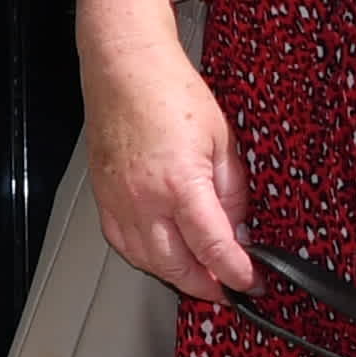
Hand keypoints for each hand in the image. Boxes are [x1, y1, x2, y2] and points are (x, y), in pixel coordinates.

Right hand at [74, 0, 255, 298]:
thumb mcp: (223, 139)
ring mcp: (120, 201)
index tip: (251, 283)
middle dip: (207, 286)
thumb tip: (238, 227)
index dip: (237, 274)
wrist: (125, 67)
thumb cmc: (169, 91)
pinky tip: (161, 255)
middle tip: (228, 289)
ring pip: (147, 262)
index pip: (213, 248)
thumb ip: (232, 190)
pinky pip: (122, 243)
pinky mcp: (103, 197)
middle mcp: (145, 200)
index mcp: (180, 183)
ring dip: (176, 276)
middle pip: (177, 267)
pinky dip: (145, 258)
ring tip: (199, 276)